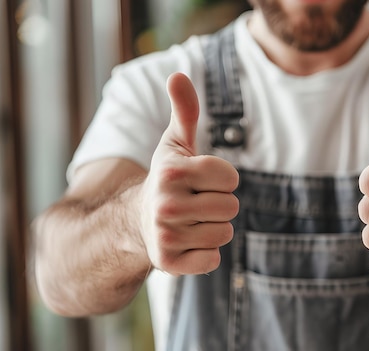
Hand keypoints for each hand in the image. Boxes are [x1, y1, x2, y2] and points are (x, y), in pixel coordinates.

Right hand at [139, 73, 238, 274]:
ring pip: (225, 233)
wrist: (136, 222)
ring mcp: (166, 235)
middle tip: (194, 204)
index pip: (231, 178)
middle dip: (218, 205)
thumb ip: (185, 110)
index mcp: (172, 171)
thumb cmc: (168, 179)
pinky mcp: (169, 263)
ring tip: (189, 222)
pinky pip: (213, 259)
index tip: (200, 182)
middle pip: (231, 207)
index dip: (222, 180)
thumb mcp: (176, 143)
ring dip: (213, 228)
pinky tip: (186, 243)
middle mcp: (166, 203)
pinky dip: (205, 253)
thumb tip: (179, 74)